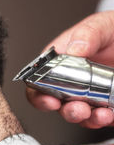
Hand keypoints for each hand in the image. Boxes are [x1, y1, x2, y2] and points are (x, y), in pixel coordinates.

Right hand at [26, 11, 113, 127]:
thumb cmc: (110, 31)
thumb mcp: (100, 26)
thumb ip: (86, 34)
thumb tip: (75, 49)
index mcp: (58, 63)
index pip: (38, 85)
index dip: (39, 97)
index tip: (50, 100)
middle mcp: (70, 83)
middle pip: (58, 105)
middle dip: (68, 111)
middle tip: (79, 109)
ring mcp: (88, 94)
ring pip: (80, 115)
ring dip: (88, 119)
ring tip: (100, 114)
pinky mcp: (106, 104)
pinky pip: (102, 117)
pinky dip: (106, 119)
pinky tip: (110, 114)